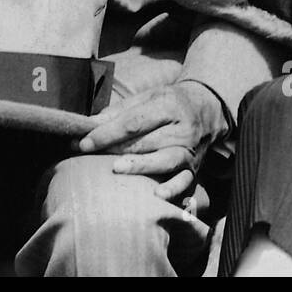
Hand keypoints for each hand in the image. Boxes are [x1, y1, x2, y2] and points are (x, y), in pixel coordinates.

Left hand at [77, 82, 227, 201]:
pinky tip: (157, 194)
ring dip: (141, 165)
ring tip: (118, 168)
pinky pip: (185, 180)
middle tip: (88, 156)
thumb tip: (89, 125)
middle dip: (115, 149)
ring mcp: (190, 149)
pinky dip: (173, 188)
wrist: (207, 109)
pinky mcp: (195, 168)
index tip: (84, 142)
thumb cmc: (169, 103)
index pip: (133, 122)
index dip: (107, 133)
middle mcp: (182, 128)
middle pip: (146, 141)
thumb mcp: (147, 97)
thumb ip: (119, 111)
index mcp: (168, 105)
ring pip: (165, 159)